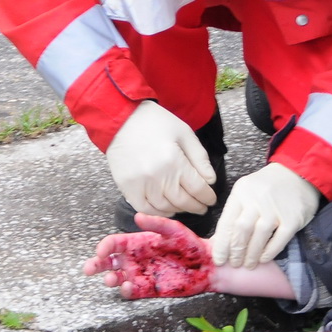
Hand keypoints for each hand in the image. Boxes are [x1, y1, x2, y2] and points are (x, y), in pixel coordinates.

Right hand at [83, 214, 213, 297]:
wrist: (207, 265)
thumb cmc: (191, 245)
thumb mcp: (174, 230)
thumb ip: (156, 223)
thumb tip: (137, 216)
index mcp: (137, 242)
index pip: (114, 244)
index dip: (104, 247)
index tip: (101, 251)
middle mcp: (135, 258)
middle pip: (108, 262)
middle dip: (96, 264)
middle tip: (89, 268)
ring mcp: (139, 274)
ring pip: (116, 278)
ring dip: (110, 279)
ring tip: (111, 279)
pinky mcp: (147, 289)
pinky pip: (131, 292)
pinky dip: (126, 291)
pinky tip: (128, 287)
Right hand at [105, 101, 216, 215]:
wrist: (121, 119)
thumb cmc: (155, 123)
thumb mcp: (184, 133)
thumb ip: (200, 158)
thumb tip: (210, 181)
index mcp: (174, 160)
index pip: (198, 189)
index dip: (208, 197)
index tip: (211, 199)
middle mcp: (157, 176)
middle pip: (183, 202)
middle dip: (197, 206)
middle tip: (202, 207)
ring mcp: (140, 184)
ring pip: (166, 208)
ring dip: (179, 210)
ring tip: (185, 206)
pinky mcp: (127, 188)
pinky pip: (145, 209)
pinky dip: (158, 213)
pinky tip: (166, 209)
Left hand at [211, 163, 320, 268]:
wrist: (298, 174)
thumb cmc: (266, 187)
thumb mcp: (246, 192)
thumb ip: (235, 213)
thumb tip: (221, 242)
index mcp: (241, 192)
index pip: (227, 222)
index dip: (222, 244)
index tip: (219, 260)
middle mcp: (257, 199)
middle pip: (242, 229)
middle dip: (236, 251)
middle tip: (234, 264)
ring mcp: (276, 208)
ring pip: (259, 235)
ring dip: (251, 254)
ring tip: (248, 264)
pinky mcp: (293, 218)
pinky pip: (279, 239)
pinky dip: (269, 252)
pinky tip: (263, 259)